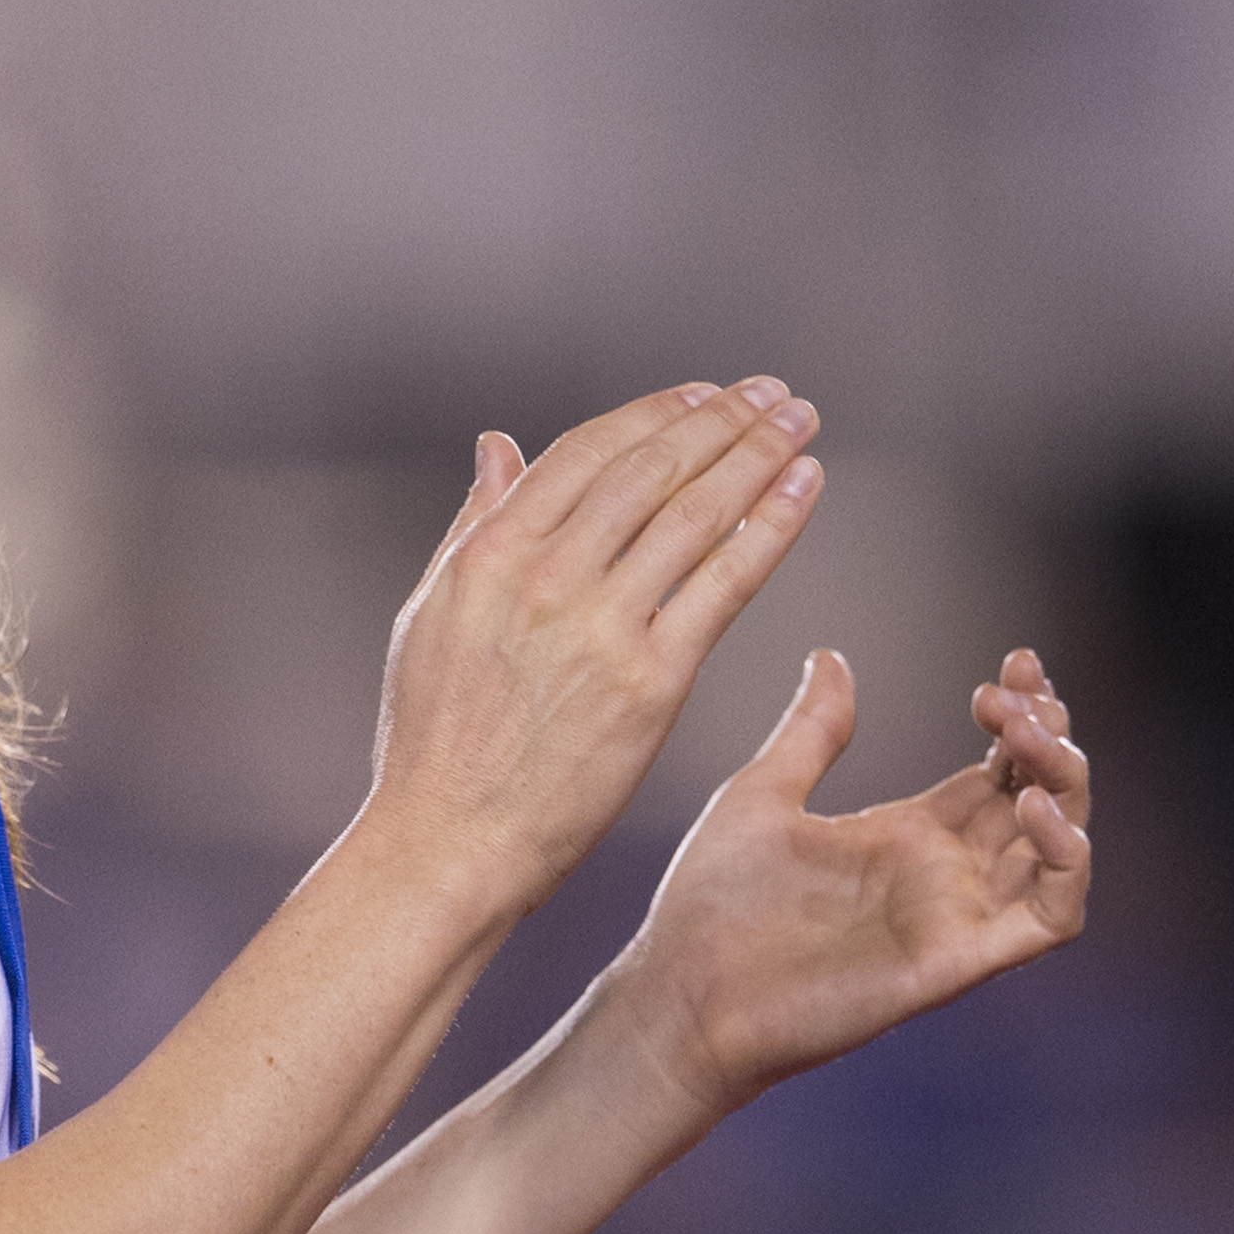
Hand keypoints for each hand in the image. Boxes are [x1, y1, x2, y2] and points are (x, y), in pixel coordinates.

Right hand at [360, 380, 826, 903]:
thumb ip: (472, 524)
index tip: (702, 394)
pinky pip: (724, 584)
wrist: (450, 839)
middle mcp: (545, 576)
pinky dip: (769, 526)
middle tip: (772, 394)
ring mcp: (600, 626)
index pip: (586, 454)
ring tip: (799, 423)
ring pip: (694, 513)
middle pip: (649, 471)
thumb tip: (497, 446)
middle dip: (720, 420)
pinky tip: (802, 489)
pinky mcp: (650, 681)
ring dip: (756, 455)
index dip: (653, 415)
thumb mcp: (431, 613)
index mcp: (489, 554)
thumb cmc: (435, 741)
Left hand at [608, 646, 1092, 1115]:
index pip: (1000, 767)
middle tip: (1015, 693)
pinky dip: (1065, 860)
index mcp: (906, 834)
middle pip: (1041, 799)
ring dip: (1065, 785)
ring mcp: (956, 917)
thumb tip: (830, 657)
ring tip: (1027, 734)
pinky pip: (1051, 917)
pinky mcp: (959, 960)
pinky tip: (1033, 805)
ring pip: (1060, 851)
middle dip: (1048, 736)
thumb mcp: (764, 794)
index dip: (1023, 714)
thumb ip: (812, 732)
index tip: (1013, 661)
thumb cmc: (713, 906)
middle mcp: (943, 874)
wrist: (681, 990)